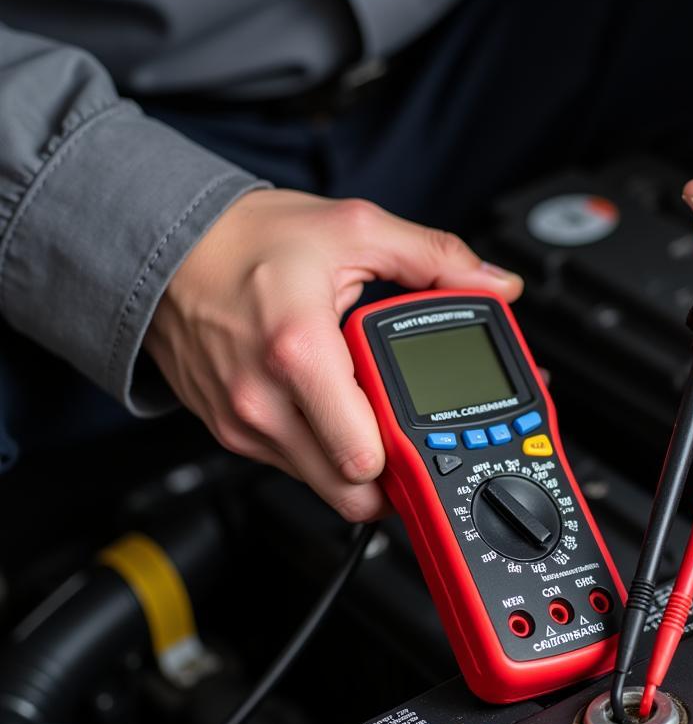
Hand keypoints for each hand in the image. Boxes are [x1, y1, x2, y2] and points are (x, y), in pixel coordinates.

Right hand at [145, 190, 522, 519]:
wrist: (165, 249)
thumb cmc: (246, 241)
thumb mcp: (353, 229)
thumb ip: (435, 257)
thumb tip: (496, 284)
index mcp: (299, 352)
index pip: (367, 458)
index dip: (413, 454)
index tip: (435, 434)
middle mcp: (264, 402)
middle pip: (350, 493)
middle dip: (393, 476)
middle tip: (411, 437)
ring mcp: (243, 425)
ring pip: (323, 487)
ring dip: (357, 464)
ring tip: (371, 412)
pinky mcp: (230, 433)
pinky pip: (295, 466)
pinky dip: (324, 450)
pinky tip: (333, 408)